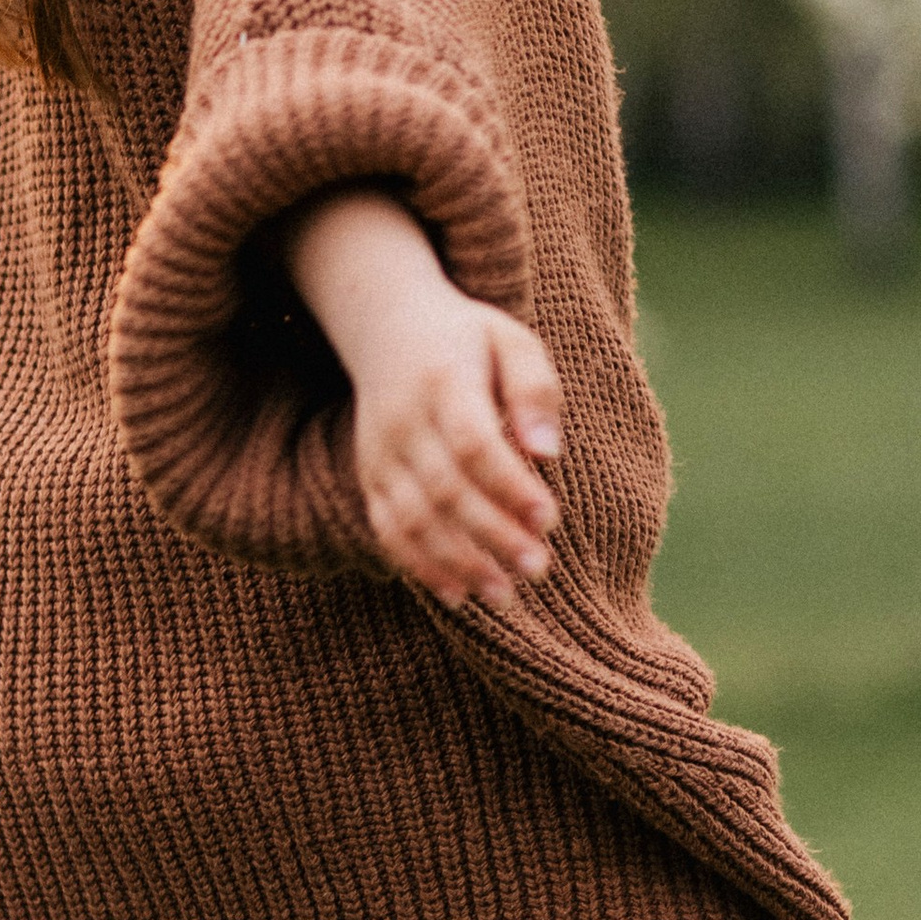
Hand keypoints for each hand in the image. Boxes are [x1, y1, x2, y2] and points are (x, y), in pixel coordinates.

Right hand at [280, 186, 562, 612]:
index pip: (473, 444)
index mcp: (443, 383)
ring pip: (412, 518)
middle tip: (539, 568)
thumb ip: (535, 389)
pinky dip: (418, 566)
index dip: (509, 486)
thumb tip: (548, 452)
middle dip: (492, 535)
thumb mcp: (511, 340)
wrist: (386, 325)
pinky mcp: (369, 476)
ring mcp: (380, 453)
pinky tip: (457, 594)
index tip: (551, 519)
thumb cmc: (467, 338)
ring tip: (504, 593)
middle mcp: (403, 422)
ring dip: (457, 562)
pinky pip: (387, 529)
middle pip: (444, 489)